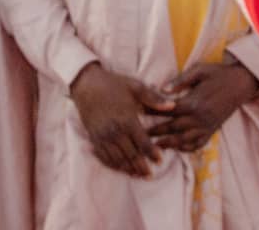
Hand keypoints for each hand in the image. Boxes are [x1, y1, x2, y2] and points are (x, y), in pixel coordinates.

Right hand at [69, 62, 173, 177]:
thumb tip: (172, 105)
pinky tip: (120, 168)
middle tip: (150, 175)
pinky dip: (113, 165)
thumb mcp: (135, 87)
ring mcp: (103, 137)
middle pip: (131, 155)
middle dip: (141, 167)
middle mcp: (115, 132)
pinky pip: (104, 157)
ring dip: (128, 169)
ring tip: (137, 175)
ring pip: (117, 160)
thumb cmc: (113, 84)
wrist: (86, 84)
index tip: (160, 161)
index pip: (143, 143)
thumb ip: (154, 98)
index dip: (152, 154)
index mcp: (127, 120)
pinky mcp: (94, 138)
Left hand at [148, 61, 258, 152]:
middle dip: (156, 132)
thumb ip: (181, 80)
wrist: (240, 84)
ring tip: (155, 146)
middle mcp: (200, 118)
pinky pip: (198, 144)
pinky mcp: (212, 131)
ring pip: (184, 140)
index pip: (168, 110)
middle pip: (173, 128)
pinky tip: (177, 148)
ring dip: (169, 144)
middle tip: (141, 136)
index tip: (139, 112)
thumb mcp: (199, 70)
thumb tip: (162, 89)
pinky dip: (186, 148)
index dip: (153, 112)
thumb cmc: (218, 74)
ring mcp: (207, 126)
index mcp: (194, 102)